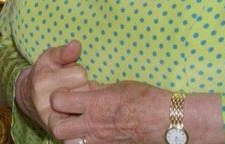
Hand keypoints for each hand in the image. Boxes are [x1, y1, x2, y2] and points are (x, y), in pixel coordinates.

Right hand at [15, 40, 90, 132]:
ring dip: (82, 101)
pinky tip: (76, 113)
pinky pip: (80, 124)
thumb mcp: (49, 59)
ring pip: (84, 105)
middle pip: (84, 90)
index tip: (68, 75)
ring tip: (72, 99)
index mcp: (42, 82)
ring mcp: (52, 120)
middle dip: (81, 87)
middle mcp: (46, 103)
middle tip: (71, 88)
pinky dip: (81, 117)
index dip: (76, 72)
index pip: (79, 73)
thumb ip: (63, 52)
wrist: (30, 100)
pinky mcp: (58, 132)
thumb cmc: (44, 75)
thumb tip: (76, 45)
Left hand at [49, 80, 166, 143]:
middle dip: (57, 121)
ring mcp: (101, 141)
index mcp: (94, 103)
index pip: (58, 101)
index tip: (64, 94)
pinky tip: (93, 136)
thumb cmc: (145, 99)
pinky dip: (87, 143)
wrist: (166, 120)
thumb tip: (87, 89)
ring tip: (77, 128)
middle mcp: (93, 124)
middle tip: (65, 115)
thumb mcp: (118, 87)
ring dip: (70, 136)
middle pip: (58, 128)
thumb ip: (98, 90)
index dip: (58, 96)